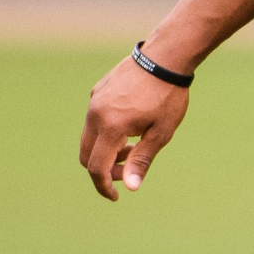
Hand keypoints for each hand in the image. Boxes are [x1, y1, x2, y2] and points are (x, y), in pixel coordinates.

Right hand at [78, 50, 190, 199]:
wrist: (165, 57)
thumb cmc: (167, 96)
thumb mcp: (160, 132)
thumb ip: (142, 160)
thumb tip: (130, 187)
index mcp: (110, 127)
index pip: (96, 167)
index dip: (104, 186)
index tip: (117, 196)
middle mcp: (95, 113)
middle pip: (86, 155)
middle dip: (103, 170)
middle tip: (128, 171)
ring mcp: (94, 100)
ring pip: (88, 137)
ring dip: (105, 151)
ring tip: (132, 148)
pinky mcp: (97, 91)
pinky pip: (93, 120)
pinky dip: (105, 133)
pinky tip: (129, 128)